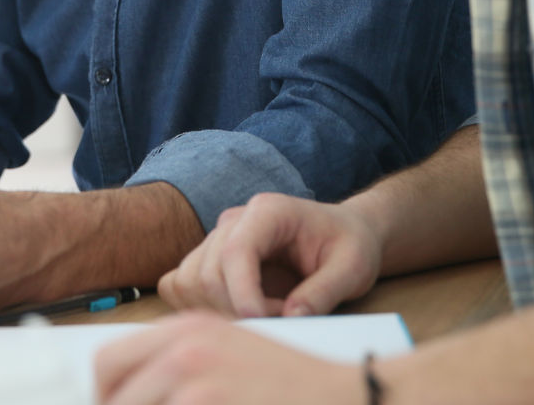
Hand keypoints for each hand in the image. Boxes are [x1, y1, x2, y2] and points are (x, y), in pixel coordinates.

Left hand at [95, 311, 362, 404]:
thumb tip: (124, 394)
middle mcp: (184, 348)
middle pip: (113, 396)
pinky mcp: (208, 403)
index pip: (107, 363)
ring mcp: (197, 382)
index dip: (105, 398)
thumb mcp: (229, 353)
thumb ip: (178, 366)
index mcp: (185, 329)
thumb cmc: (289, 386)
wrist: (344, 396)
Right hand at [158, 193, 382, 317]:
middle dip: (239, 309)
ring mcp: (217, 239)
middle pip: (207, 273)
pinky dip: (201, 308)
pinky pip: (180, 285)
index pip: (235, 251)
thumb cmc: (350, 245)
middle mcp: (234, 221)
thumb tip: (291, 317)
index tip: (267, 322)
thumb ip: (325, 291)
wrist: (344, 235)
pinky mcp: (209, 259)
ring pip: (188, 282)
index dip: (243, 294)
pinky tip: (241, 313)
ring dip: (220, 312)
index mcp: (269, 211)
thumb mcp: (353, 268)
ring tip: (267, 316)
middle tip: (282, 320)